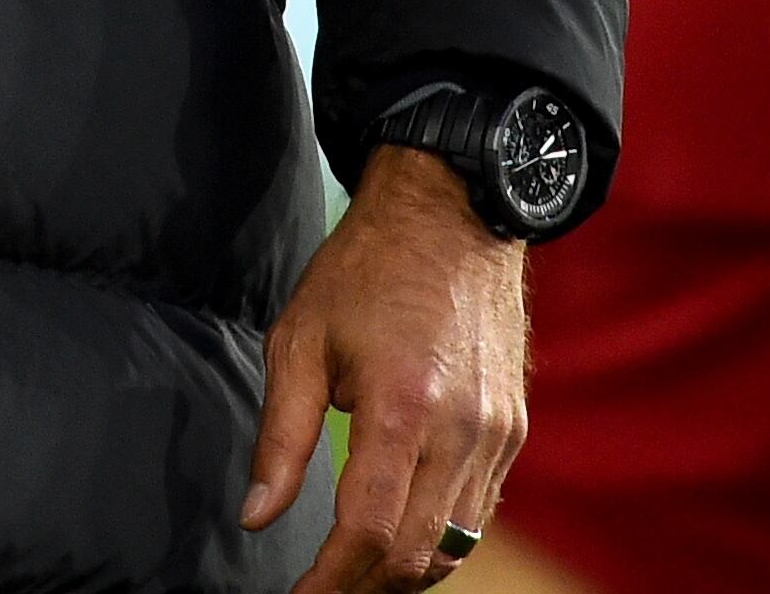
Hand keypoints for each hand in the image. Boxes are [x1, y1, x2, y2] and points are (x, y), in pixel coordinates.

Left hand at [246, 147, 526, 593]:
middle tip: (320, 590)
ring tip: (355, 572)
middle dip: (362, 587)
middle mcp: (460, 430)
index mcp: (401, 407)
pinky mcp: (513, 430)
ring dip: (403, 572)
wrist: (452, 213)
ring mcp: (496, 434)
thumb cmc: (367, 269)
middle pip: (414, 555)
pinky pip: (478, 512)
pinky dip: (439, 539)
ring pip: (453, 545)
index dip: (329, 582)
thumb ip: (280, 439)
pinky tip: (401, 533)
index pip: (367, 532)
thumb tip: (256, 517)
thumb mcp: (300, 340)